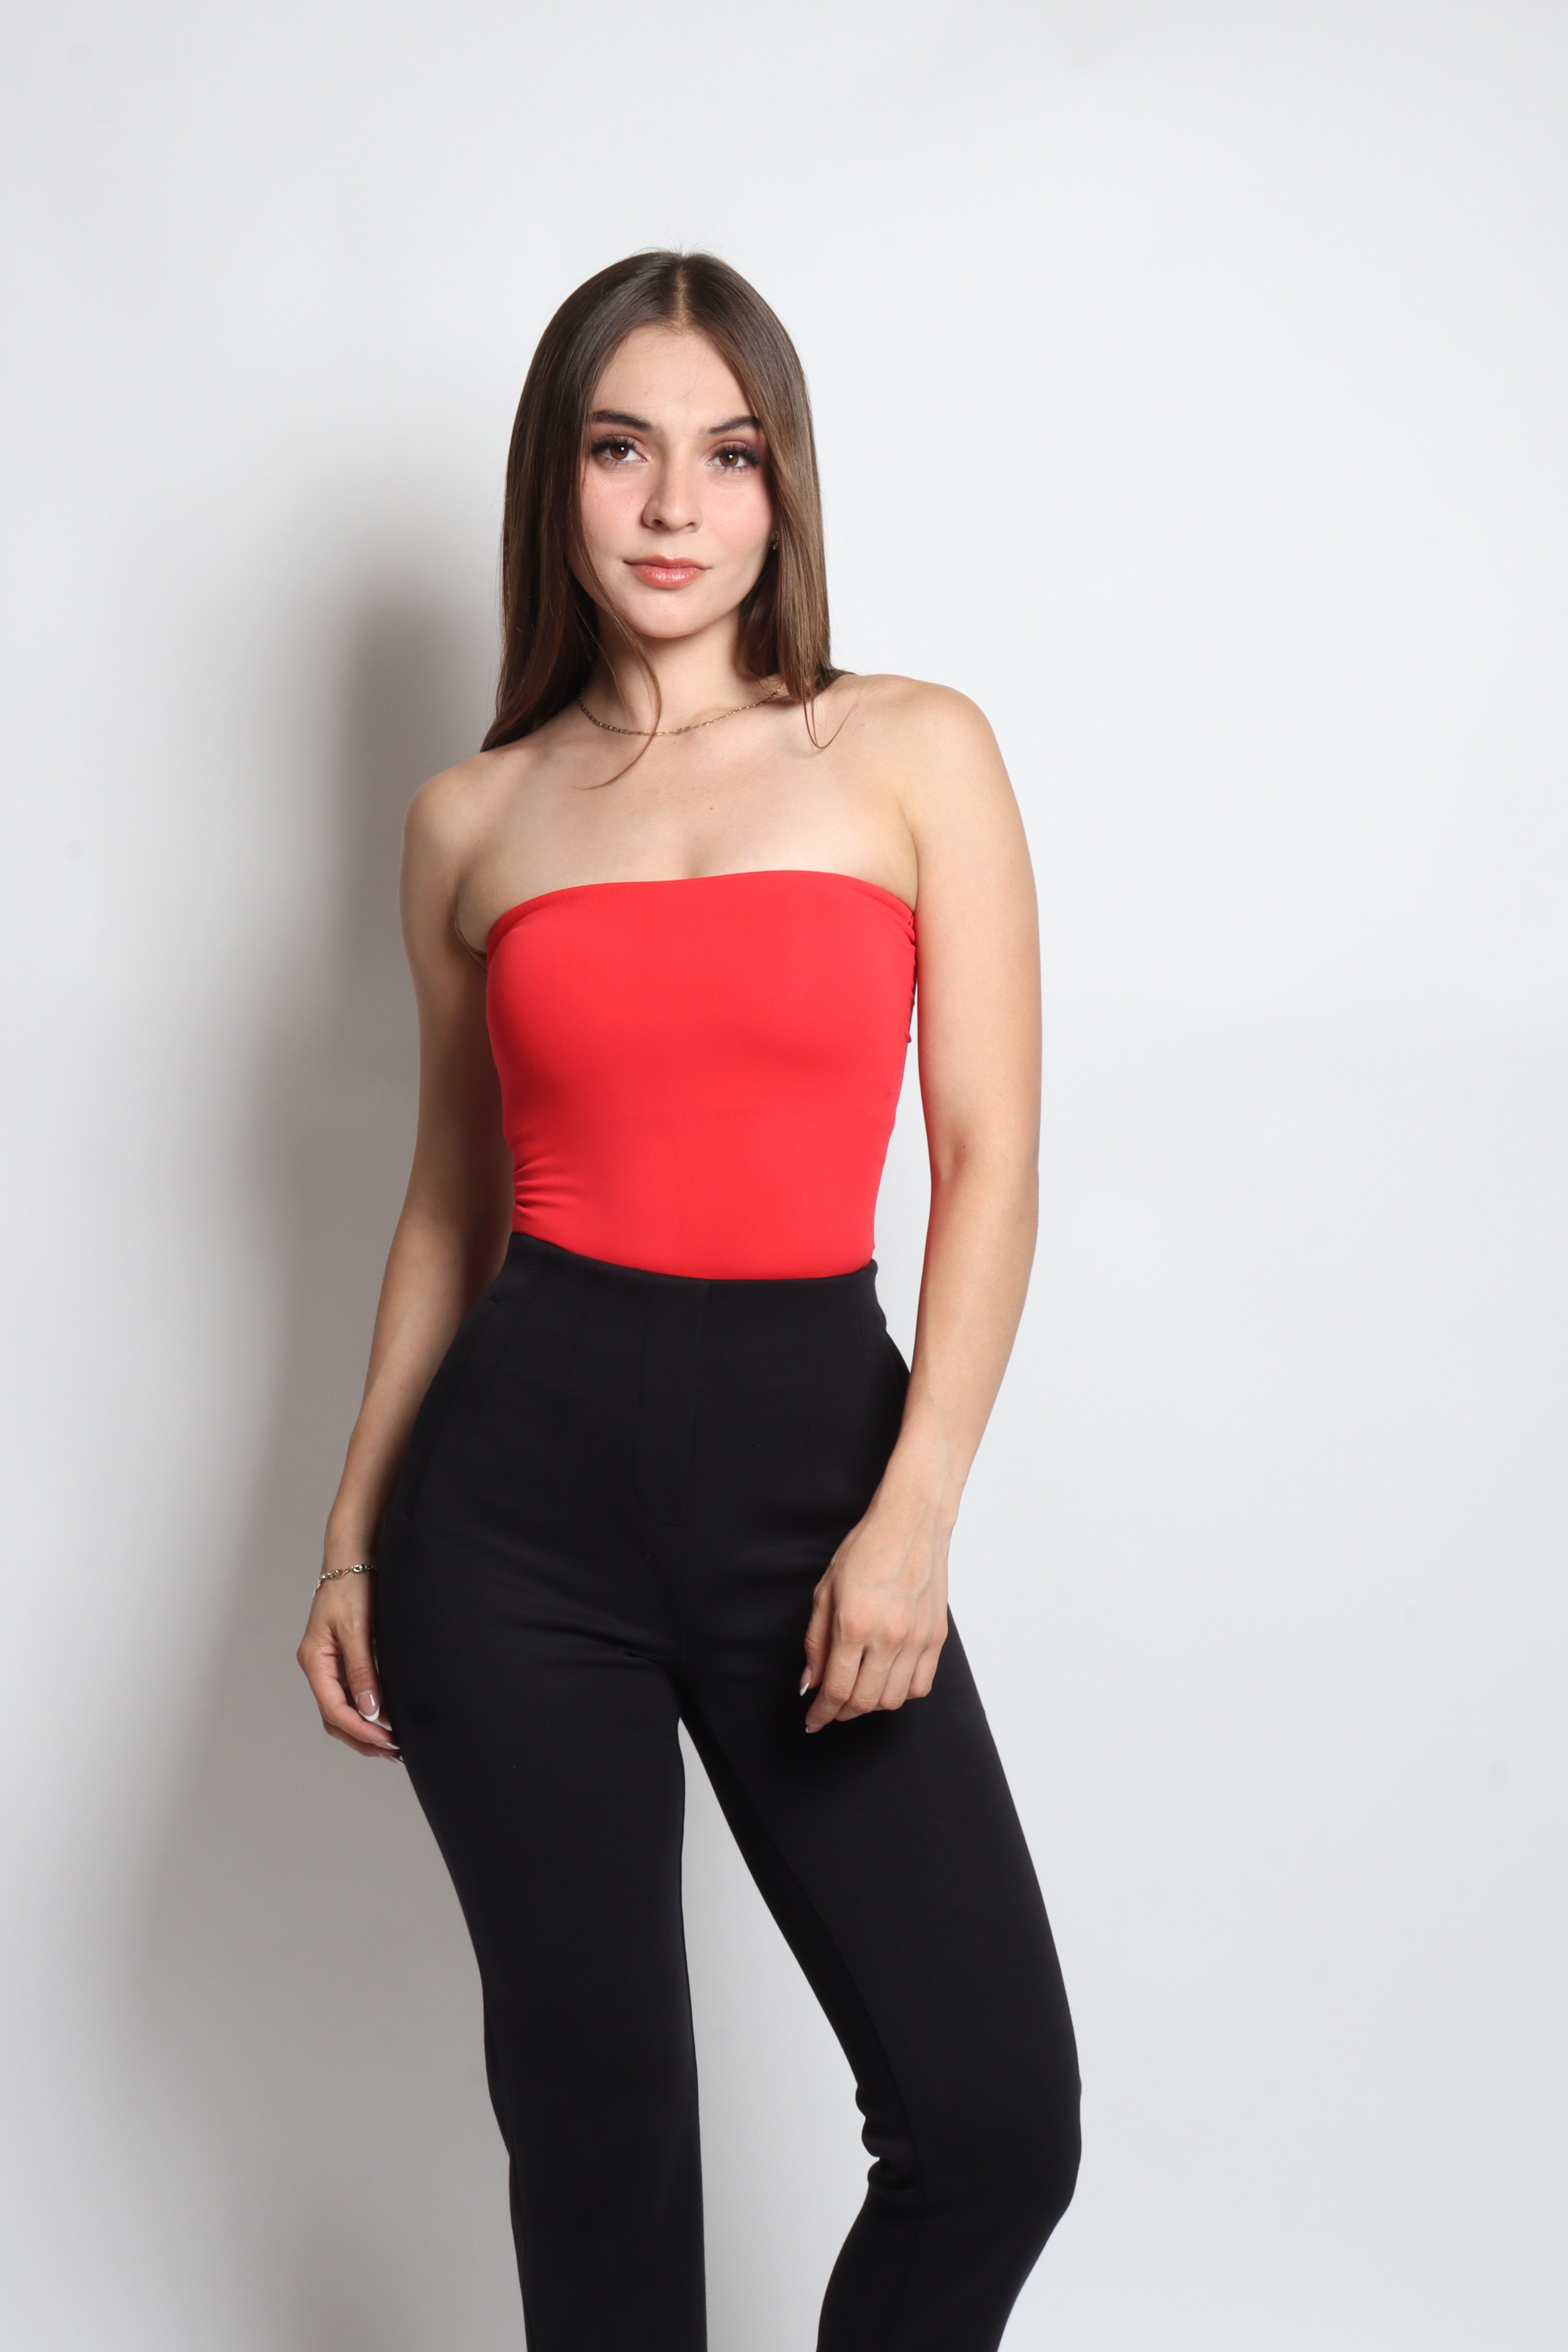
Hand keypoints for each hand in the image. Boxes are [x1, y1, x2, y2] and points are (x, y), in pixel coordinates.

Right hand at [296, 1568, 400, 1759]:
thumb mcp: (358, 1629)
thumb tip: (370, 1711)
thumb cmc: (351, 1588)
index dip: (360, 1730)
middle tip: (393, 1751)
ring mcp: (329, 1664)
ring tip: (391, 1743)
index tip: (386, 1742)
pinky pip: (350, 1694)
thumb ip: (362, 1671)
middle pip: (334, 1716)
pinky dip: (366, 1710)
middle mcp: (318, 1666)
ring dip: (364, 1729)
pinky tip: (385, 1718)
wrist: (354, 1558)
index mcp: (314, 1661)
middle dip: (361, 1738)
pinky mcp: (343, 1658)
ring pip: (341, 1709)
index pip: (333, 1709)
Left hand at [800, 1485, 949, 1731]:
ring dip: (871, 1705)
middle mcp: (888, 1637)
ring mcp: (916, 1639)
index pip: (837, 1689)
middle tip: (831, 1709)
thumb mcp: (826, 1590)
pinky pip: (922, 1685)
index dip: (822, 1712)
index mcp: (854, 1625)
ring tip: (858, 1693)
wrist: (911, 1523)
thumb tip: (811, 1681)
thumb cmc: (866, 1549)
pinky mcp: (936, 1636)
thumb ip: (816, 1641)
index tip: (813, 1720)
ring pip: (894, 1699)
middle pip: (864, 1701)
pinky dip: (903, 1693)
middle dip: (842, 1713)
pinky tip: (888, 1680)